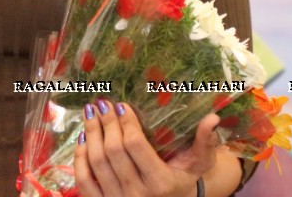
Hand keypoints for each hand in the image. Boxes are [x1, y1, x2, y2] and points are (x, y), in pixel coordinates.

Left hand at [74, 100, 220, 196]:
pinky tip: (82, 139)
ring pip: (96, 162)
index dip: (125, 122)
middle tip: (101, 103)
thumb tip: (212, 117)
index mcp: (161, 183)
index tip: (120, 104)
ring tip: (90, 114)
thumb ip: (205, 143)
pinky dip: (79, 157)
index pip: (135, 146)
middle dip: (105, 123)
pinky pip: (84, 181)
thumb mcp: (198, 166)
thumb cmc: (182, 184)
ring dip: (90, 134)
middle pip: (113, 151)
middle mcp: (137, 195)